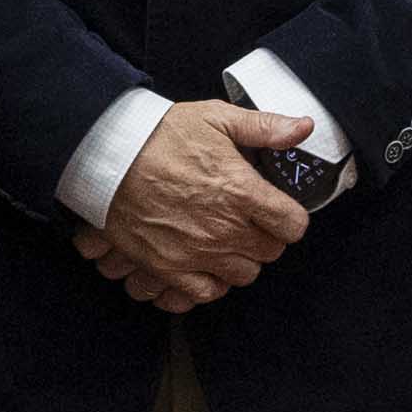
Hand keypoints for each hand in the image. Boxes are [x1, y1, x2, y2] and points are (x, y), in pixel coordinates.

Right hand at [70, 101, 314, 311]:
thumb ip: (266, 127)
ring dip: (241, 259)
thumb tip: (304, 128)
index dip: (289, 217)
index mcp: (242, 192)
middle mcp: (224, 228)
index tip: (279, 209)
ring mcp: (196, 252)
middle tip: (250, 220)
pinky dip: (211, 282)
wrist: (108, 156)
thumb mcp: (217, 118)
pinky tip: (207, 262)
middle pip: (271, 252)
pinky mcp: (168, 268)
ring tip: (227, 238)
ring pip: (243, 275)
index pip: (293, 225)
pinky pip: (206, 292)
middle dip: (266, 236)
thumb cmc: (161, 135)